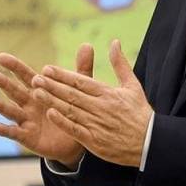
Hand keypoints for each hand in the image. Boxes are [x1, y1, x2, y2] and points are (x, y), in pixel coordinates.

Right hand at [0, 44, 92, 167]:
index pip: (25, 75)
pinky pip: (14, 133)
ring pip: (10, 111)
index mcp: (40, 90)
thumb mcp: (78, 89)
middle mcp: (29, 103)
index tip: (1, 57)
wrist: (76, 141)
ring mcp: (27, 120)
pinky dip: (4, 130)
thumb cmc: (72, 111)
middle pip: (14, 91)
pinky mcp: (28, 137)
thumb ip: (80, 69)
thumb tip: (87, 45)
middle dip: (2, 83)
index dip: (14, 66)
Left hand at [31, 39, 152, 167]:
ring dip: (52, 100)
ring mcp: (96, 124)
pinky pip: (75, 129)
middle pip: (72, 94)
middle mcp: (100, 107)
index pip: (81, 81)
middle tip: (35, 78)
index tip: (47, 69)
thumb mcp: (132, 85)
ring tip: (36, 93)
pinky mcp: (94, 140)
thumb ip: (120, 64)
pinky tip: (50, 113)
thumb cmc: (140, 113)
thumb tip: (114, 42)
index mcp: (108, 93)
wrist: (150, 143)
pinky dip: (62, 121)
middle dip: (52, 86)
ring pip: (70, 110)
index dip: (63, 75)